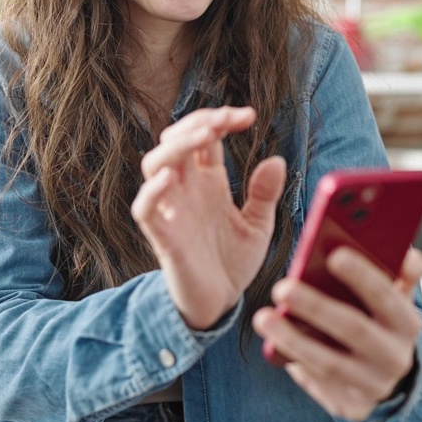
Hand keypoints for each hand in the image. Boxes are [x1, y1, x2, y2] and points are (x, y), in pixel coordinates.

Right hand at [132, 106, 285, 329]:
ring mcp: (172, 211)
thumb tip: (276, 160)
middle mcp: (186, 190)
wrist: (221, 305)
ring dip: (176, 145)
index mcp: (209, 182)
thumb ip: (264, 194)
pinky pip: (145, 209)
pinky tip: (171, 177)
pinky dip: (152, 191)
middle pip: (175, 141)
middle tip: (227, 119)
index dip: (221, 119)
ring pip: (155, 164)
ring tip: (204, 135)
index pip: (205, 137)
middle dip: (197, 123)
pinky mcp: (162, 237)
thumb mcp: (258, 225)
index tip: (249, 116)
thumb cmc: (233, 262)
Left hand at [253, 246, 421, 420]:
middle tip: (282, 287)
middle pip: (354, 329)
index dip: (364, 276)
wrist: (389, 373)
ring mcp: (375, 387)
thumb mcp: (396, 296)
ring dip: (293, 339)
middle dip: (316, 307)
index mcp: (408, 323)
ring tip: (263, 317)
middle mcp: (396, 357)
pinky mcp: (353, 407)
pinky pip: (318, 384)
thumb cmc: (382, 321)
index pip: (388, 297)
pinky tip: (274, 345)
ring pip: (329, 363)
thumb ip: (399, 270)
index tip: (335, 255)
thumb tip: (404, 251)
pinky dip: (296, 364)